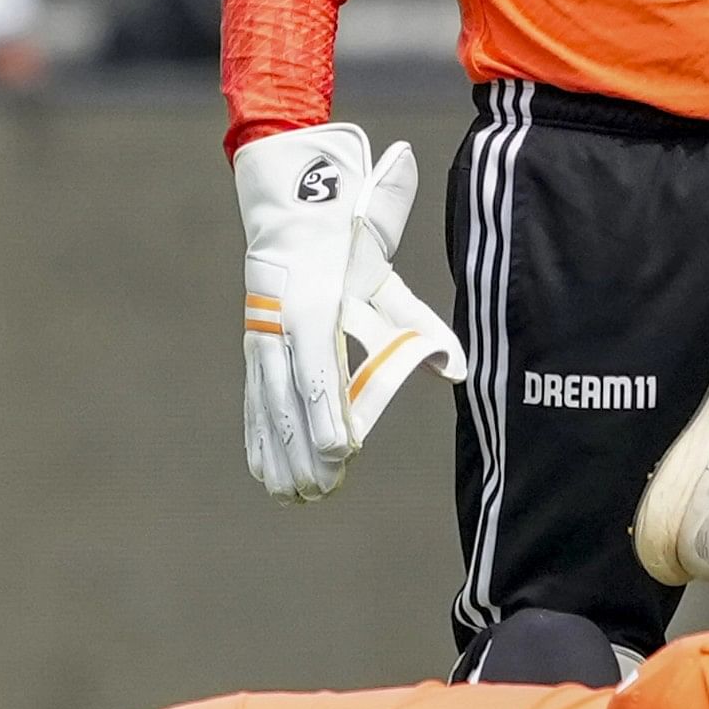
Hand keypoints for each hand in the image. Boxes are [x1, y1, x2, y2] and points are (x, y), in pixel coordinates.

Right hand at [234, 125, 466, 501]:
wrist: (294, 213)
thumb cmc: (347, 247)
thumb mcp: (385, 280)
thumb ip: (419, 324)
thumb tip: (454, 368)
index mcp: (312, 308)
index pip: (318, 370)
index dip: (327, 412)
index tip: (343, 449)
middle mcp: (278, 328)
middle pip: (288, 399)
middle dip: (304, 448)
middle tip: (324, 488)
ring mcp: (261, 341)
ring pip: (267, 407)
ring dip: (280, 454)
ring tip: (296, 495)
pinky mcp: (254, 352)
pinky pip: (254, 403)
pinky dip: (258, 440)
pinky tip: (265, 474)